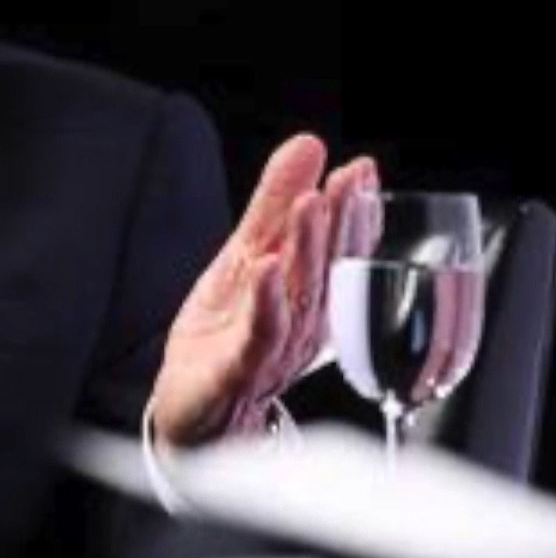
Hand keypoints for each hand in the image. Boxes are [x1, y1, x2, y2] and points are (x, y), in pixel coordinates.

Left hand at [151, 134, 378, 445]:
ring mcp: (275, 348)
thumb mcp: (246, 256)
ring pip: (300, 295)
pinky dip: (266, 301)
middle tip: (348, 179)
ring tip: (309, 205)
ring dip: (307, 249)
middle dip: (342, 222)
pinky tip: (266, 268)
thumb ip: (274, 205)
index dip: (354, 211)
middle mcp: (305, 323)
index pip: (341, 250)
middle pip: (329, 269)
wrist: (196, 412)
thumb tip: (309, 145)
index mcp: (311, 295)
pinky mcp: (239, 369)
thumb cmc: (227, 334)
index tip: (361, 171)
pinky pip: (260, 335)